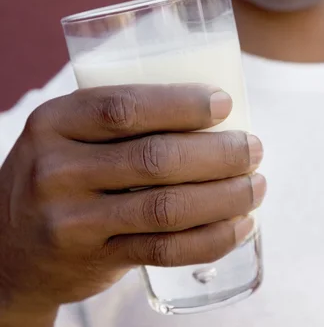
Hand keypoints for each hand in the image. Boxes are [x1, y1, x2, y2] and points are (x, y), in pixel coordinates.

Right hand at [0, 85, 264, 317]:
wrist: (6, 245)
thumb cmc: (57, 170)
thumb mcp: (65, 133)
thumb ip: (115, 118)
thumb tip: (208, 105)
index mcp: (54, 122)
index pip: (123, 107)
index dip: (181, 104)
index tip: (225, 104)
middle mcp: (56, 170)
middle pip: (153, 158)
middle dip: (217, 153)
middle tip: (253, 147)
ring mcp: (72, 221)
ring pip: (165, 208)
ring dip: (224, 196)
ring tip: (257, 185)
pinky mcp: (92, 261)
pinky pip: (163, 250)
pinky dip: (211, 238)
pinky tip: (240, 224)